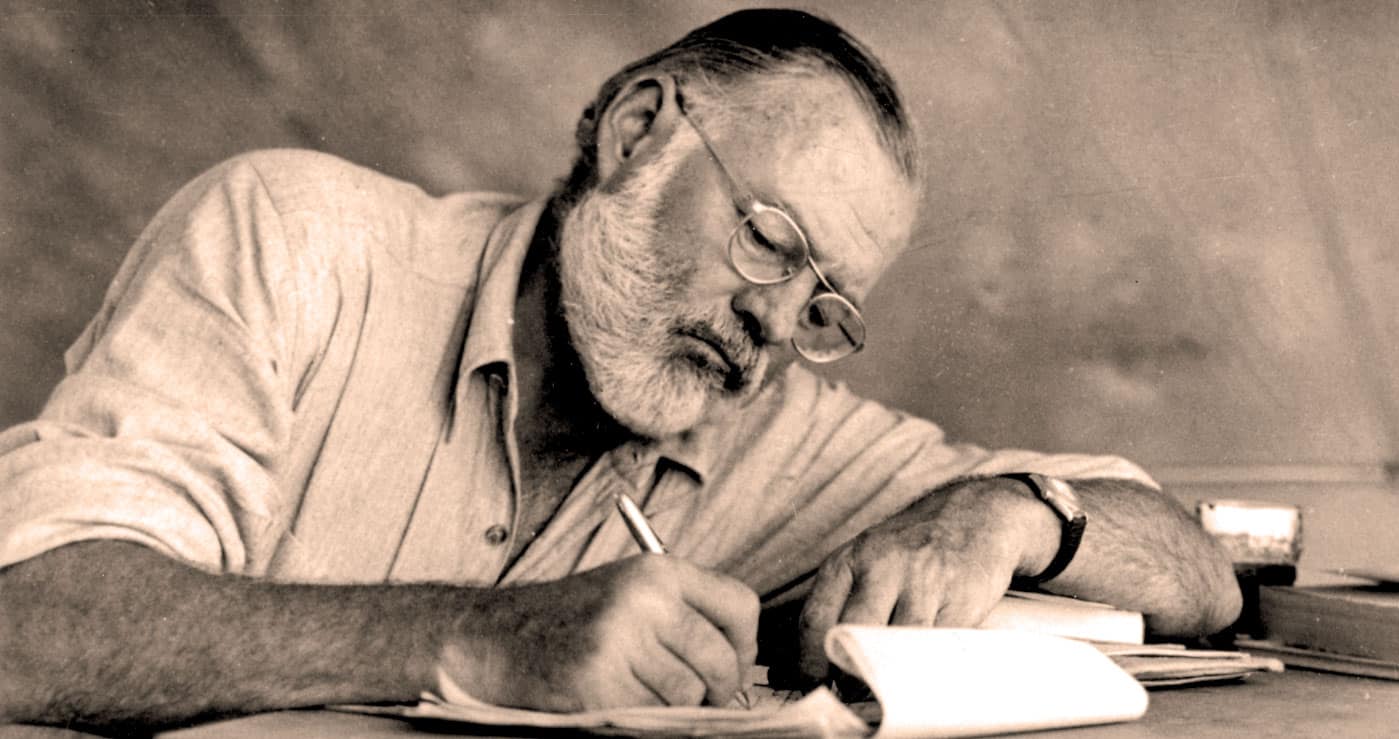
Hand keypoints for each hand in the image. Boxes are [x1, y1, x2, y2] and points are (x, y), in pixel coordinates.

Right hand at [439, 554, 758, 710]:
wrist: (496, 637)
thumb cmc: (569, 621)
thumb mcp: (629, 593)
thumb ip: (683, 613)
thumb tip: (740, 660)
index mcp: (657, 571)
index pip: (741, 606)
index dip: (743, 645)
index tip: (731, 662)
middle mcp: (644, 600)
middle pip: (722, 660)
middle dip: (717, 689)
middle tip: (699, 697)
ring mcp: (621, 642)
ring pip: (688, 695)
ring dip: (673, 706)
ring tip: (642, 691)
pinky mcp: (599, 684)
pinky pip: (651, 715)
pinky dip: (640, 717)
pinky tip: (615, 698)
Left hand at [797, 477, 1058, 681]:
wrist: (975, 515)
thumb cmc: (911, 549)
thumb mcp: (866, 561)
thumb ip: (839, 606)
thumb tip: (803, 668)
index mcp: (850, 560)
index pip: (815, 619)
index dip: (810, 663)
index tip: (814, 688)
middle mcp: (882, 567)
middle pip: (853, 634)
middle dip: (848, 674)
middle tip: (850, 696)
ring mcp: (923, 582)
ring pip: (896, 647)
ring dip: (888, 678)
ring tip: (885, 689)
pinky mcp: (960, 599)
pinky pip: (936, 648)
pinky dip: (925, 668)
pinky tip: (920, 673)